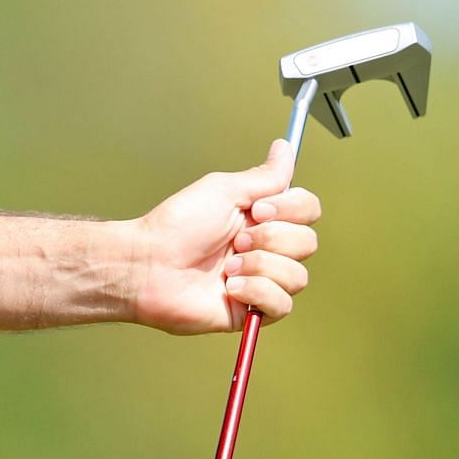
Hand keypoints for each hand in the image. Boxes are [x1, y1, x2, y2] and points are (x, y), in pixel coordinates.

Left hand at [127, 140, 321, 334]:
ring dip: (258, 266)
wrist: (150, 266)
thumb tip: (285, 148)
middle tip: (235, 239)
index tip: (257, 210)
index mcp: (261, 217)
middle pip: (307, 242)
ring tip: (226, 267)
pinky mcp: (254, 310)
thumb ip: (264, 176)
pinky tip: (229, 288)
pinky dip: (256, 292)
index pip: (308, 209)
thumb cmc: (177, 226)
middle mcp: (266, 247)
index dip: (291, 209)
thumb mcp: (223, 190)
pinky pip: (282, 304)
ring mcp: (261, 280)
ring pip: (297, 275)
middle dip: (270, 239)